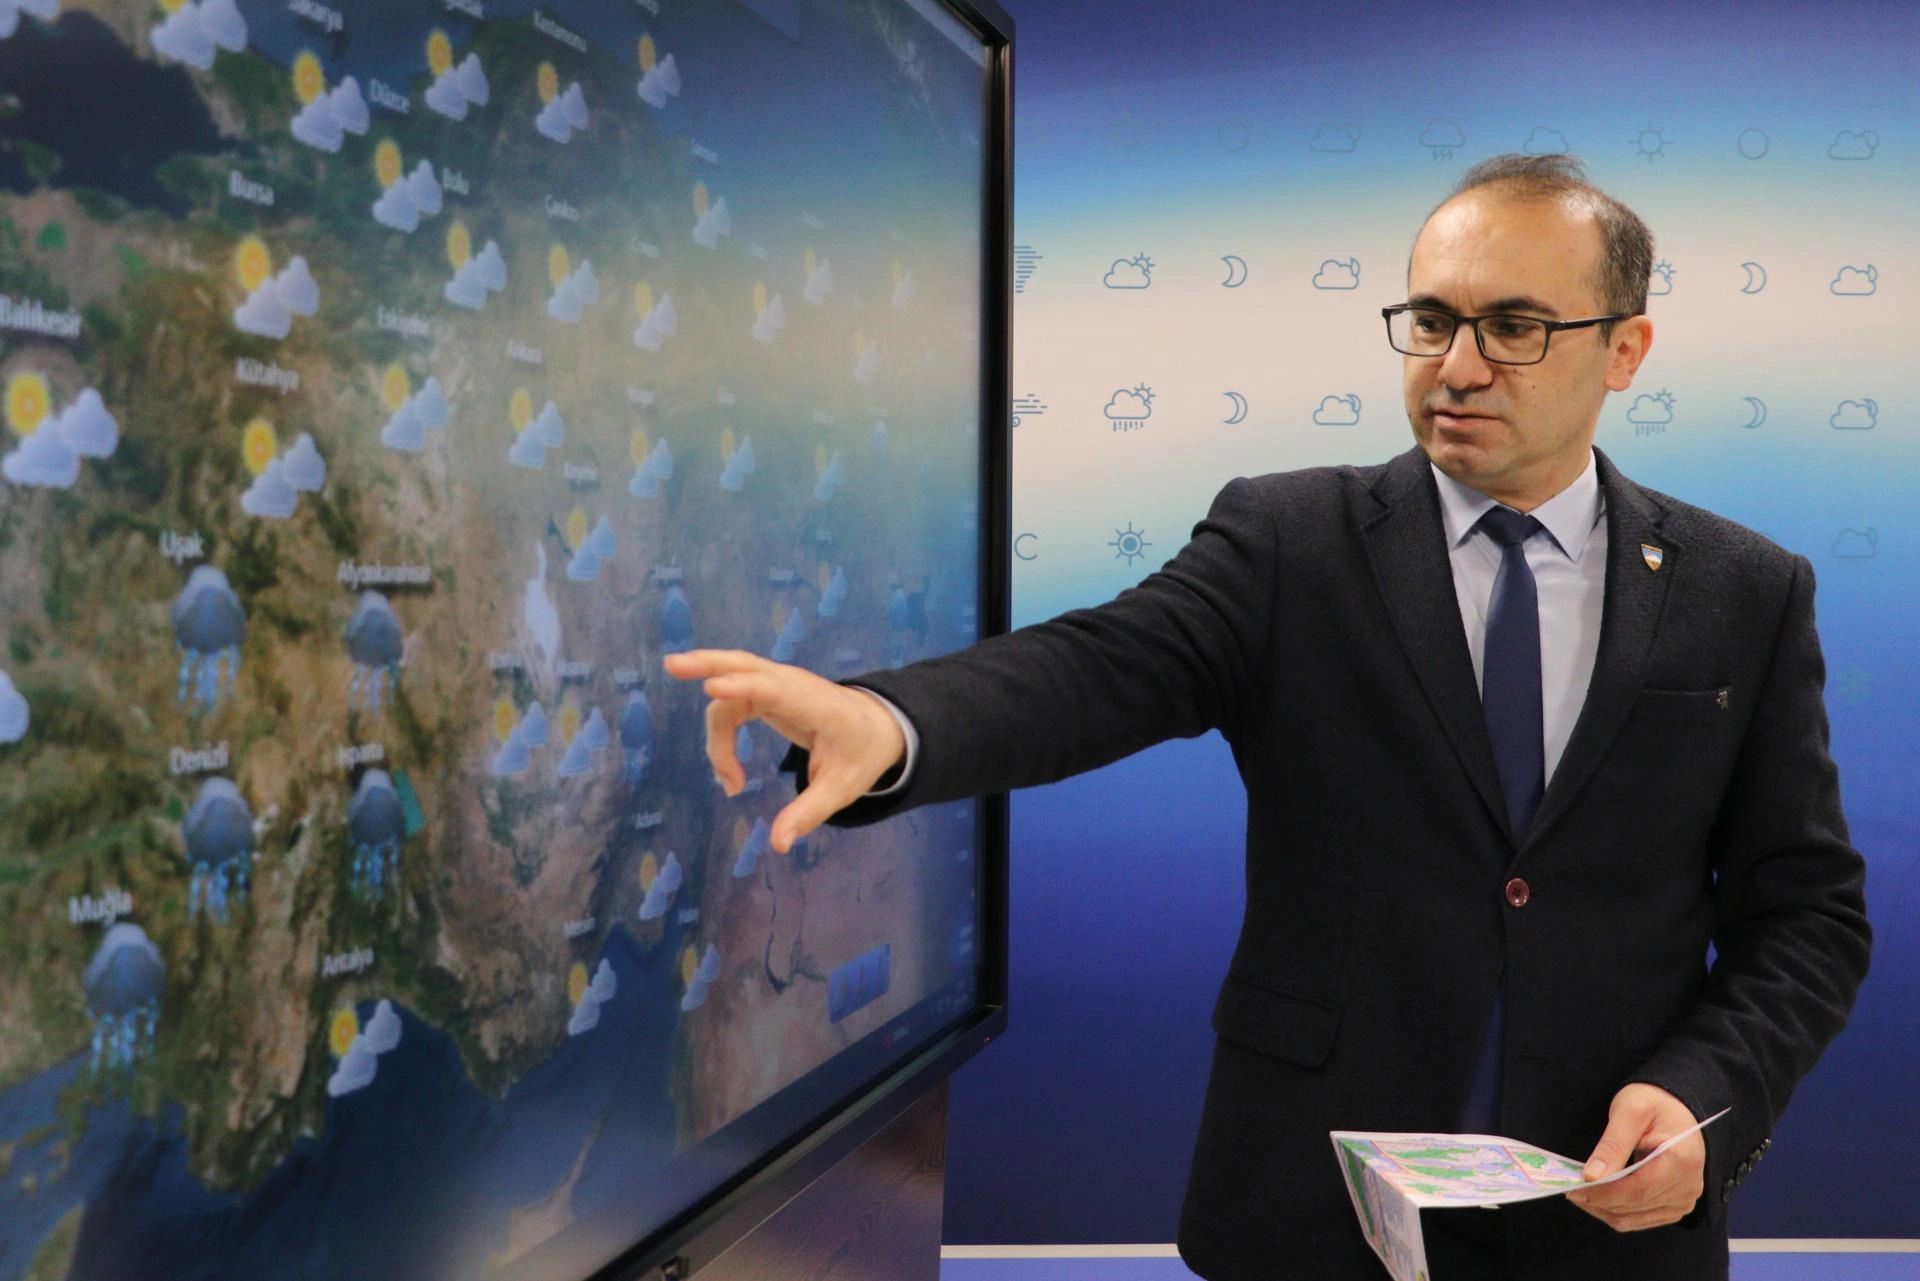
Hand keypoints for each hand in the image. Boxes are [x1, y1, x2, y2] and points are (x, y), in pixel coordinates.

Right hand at [662, 649, 906, 853]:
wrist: (876, 727)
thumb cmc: (860, 754)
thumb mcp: (842, 788)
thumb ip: (809, 812)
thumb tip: (778, 845)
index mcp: (818, 705)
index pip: (775, 689)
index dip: (743, 686)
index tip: (712, 688)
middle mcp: (794, 685)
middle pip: (745, 665)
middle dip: (708, 664)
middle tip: (672, 666)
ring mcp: (779, 684)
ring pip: (732, 684)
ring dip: (716, 730)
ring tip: (729, 781)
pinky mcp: (768, 690)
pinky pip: (734, 698)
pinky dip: (722, 729)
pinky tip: (724, 765)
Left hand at [1566, 1083, 1704, 1231]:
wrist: (1674, 1107)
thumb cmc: (1653, 1103)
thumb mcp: (1629, 1112)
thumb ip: (1612, 1145)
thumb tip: (1591, 1177)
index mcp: (1682, 1161)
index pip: (1637, 1190)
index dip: (1603, 1194)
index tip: (1573, 1191)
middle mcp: (1688, 1186)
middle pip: (1634, 1206)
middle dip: (1598, 1200)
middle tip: (1570, 1189)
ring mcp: (1684, 1199)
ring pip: (1633, 1218)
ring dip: (1603, 1209)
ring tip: (1581, 1192)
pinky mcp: (1675, 1206)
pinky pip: (1639, 1219)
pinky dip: (1615, 1211)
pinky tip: (1598, 1196)